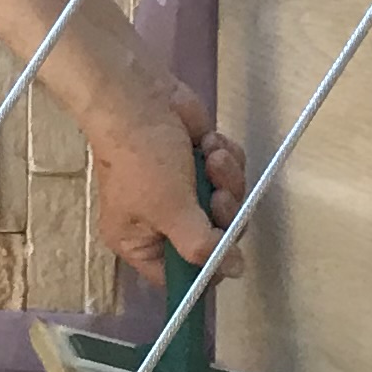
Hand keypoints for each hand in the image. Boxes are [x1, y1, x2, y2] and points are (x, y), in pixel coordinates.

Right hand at [93, 80, 254, 291]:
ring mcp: (183, 191)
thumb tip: (234, 270)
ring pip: (227, 204)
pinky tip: (210, 143)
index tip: (227, 251)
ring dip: (227, 181)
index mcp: (139, 242)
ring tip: (212, 159)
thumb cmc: (143, 159)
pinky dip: (226, 159)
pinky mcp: (201, 163)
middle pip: (212, 240)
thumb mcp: (170, 210)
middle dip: (223, 215)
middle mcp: (161, 221)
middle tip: (219, 196)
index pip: (180, 276)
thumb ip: (202, 247)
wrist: (137, 95)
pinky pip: (230, 176)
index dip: (208, 267)